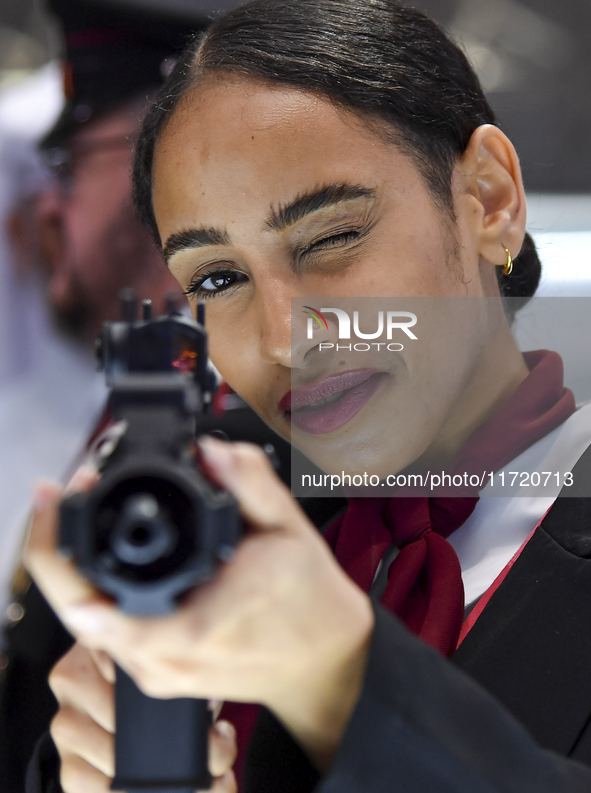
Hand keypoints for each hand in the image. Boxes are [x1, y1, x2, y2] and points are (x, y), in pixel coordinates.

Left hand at [26, 441, 373, 768]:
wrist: (325, 660)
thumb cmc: (311, 606)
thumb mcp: (289, 529)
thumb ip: (250, 482)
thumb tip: (210, 451)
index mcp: (190, 627)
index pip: (87, 603)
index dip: (56, 546)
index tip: (56, 500)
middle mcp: (163, 660)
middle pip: (73, 605)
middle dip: (63, 545)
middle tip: (70, 496)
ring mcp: (158, 674)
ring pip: (86, 620)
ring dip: (78, 568)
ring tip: (88, 515)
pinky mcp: (159, 674)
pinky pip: (108, 632)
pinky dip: (99, 590)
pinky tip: (113, 557)